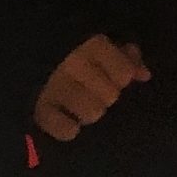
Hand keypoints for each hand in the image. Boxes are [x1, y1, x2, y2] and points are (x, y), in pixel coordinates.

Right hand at [35, 36, 149, 142]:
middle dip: (107, 97)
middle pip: (111, 95)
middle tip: (97, 95)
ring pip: (93, 113)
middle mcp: (73, 64)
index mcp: (93, 46)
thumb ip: (129, 59)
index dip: (122, 78)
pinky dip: (68, 129)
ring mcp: (54, 87)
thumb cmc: (81, 56)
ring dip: (91, 113)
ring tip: (84, 108)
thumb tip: (144, 75)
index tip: (115, 78)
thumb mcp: (107, 50)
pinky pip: (64, 128)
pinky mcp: (39, 110)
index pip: (124, 74)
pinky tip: (72, 127)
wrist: (32, 56)